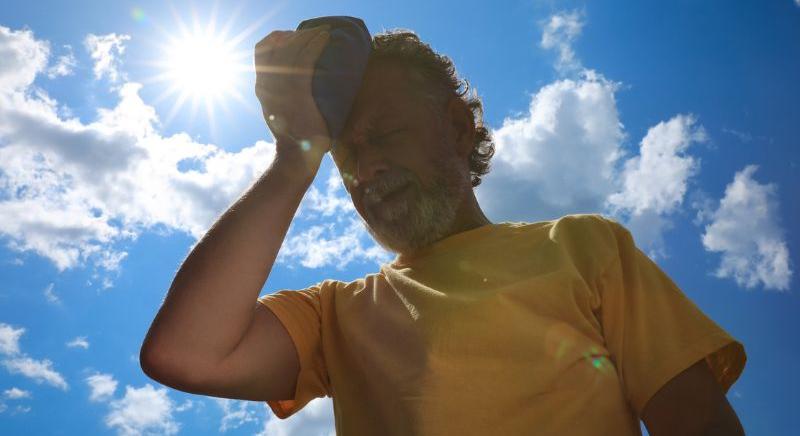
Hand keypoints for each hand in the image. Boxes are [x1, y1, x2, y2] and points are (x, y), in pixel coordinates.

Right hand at [254, 25, 331, 167]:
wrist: (295, 157)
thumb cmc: (293, 140)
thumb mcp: (277, 114)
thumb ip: (279, 97)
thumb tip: (290, 88)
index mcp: (262, 87)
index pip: (260, 51)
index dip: (274, 39)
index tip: (290, 37)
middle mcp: (267, 83)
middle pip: (277, 44)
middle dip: (295, 35)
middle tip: (313, 33)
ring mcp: (281, 86)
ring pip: (293, 48)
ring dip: (309, 35)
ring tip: (324, 32)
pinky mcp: (298, 90)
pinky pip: (307, 58)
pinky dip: (317, 44)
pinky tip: (327, 39)